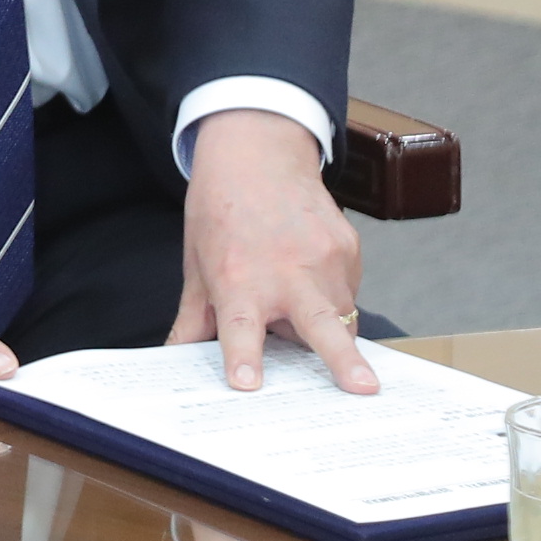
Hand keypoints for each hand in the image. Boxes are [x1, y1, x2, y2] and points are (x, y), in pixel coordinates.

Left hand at [169, 108, 378, 393]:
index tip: (246, 383)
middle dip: (344, 359)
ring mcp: (325, 258)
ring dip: (327, 329)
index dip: (242, 355)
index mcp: (239, 277)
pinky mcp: (349, 248)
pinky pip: (347, 291)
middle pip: (320, 324)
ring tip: (298, 307)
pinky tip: (307, 275)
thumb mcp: (197, 261)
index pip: (239, 325)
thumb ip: (195, 316)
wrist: (256, 154)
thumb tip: (177, 358)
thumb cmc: (220, 210)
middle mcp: (287, 270)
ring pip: (340, 317)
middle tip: (363, 387)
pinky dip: (331, 297)